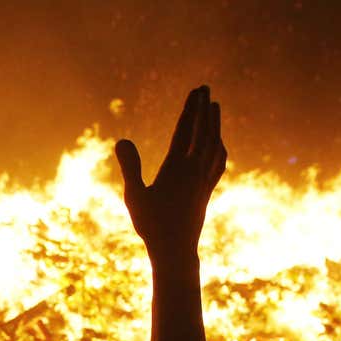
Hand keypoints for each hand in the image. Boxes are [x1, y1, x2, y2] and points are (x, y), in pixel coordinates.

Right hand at [114, 85, 226, 259]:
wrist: (175, 252)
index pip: (186, 131)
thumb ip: (130, 167)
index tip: (197, 91)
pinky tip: (218, 144)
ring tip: (215, 107)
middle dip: (204, 109)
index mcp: (177, 168)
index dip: (191, 110)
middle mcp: (194, 171)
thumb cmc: (151, 226)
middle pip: (203, 133)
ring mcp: (203, 181)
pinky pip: (218, 164)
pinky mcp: (206, 191)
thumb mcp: (135, 196)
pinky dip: (219, 148)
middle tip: (205, 88)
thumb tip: (121, 140)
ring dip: (215, 124)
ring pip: (214, 145)